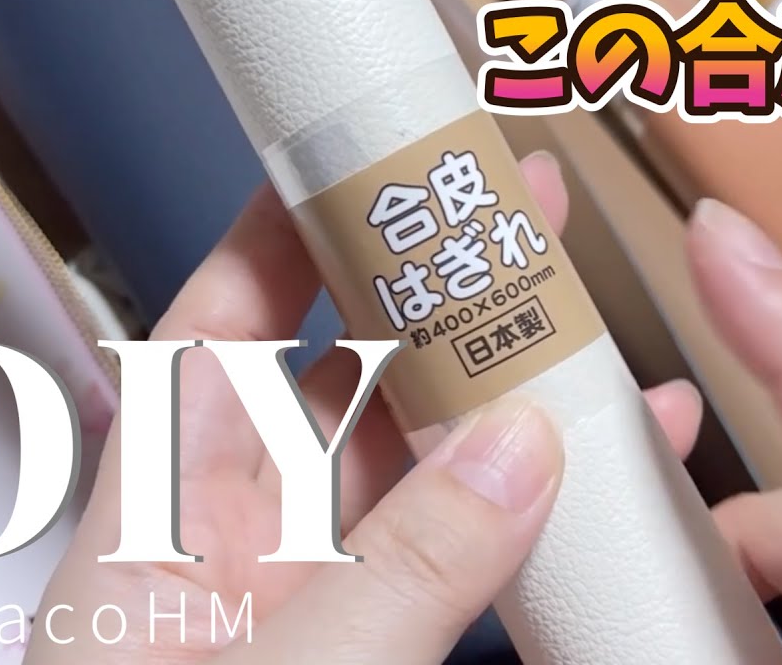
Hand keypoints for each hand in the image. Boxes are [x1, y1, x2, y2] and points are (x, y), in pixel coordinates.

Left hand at [22, 152, 702, 663]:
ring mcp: (323, 593)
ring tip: (601, 330)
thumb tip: (522, 441)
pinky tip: (617, 469)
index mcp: (165, 514)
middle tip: (521, 218)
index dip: (284, 237)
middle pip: (347, 379)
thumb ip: (400, 568)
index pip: (218, 329)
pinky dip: (539, 510)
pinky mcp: (387, 647)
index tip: (360, 164)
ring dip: (512, 400)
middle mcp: (244, 537)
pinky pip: (470, 555)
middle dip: (436, 296)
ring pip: (427, 465)